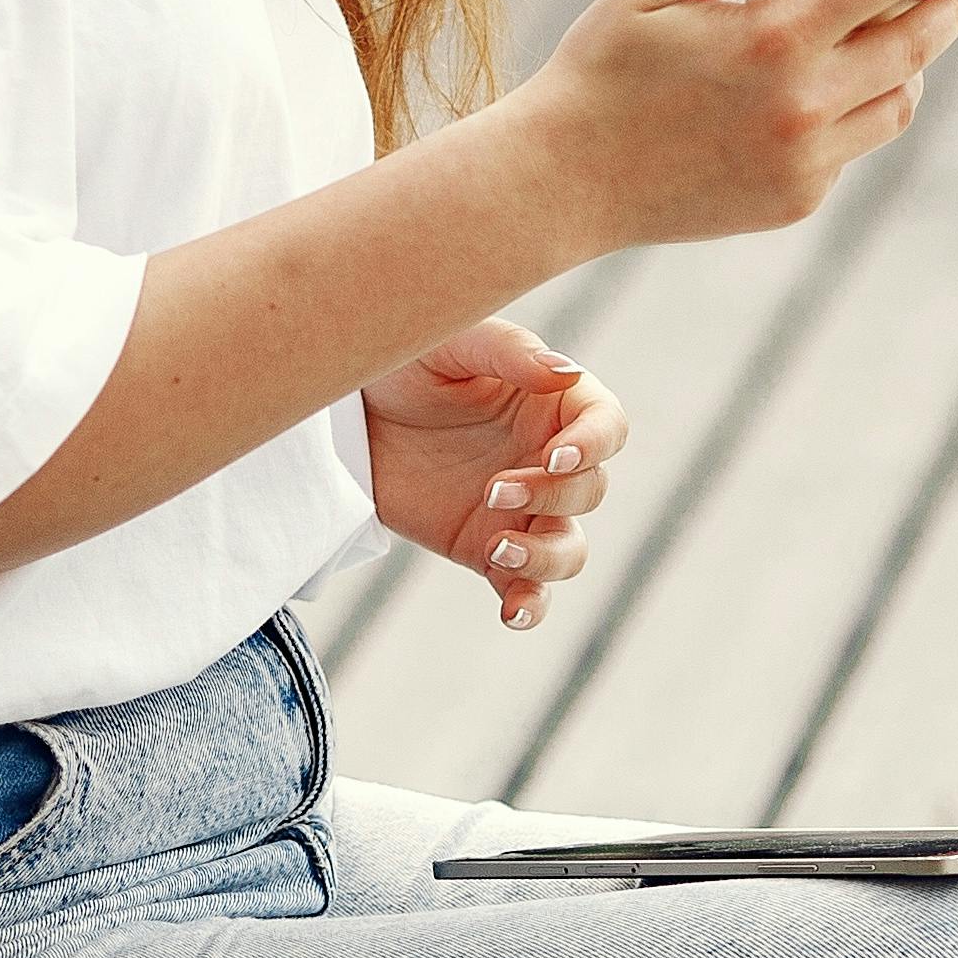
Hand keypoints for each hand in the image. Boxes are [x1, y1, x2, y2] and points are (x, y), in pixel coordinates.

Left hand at [362, 322, 629, 632]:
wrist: (349, 414)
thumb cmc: (406, 362)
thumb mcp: (451, 342)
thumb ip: (509, 353)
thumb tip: (565, 373)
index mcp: (554, 404)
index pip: (607, 427)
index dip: (594, 446)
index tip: (555, 458)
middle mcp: (549, 461)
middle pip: (590, 491)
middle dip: (551, 496)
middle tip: (494, 487)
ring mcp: (523, 511)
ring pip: (570, 550)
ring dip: (546, 556)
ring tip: (498, 546)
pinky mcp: (488, 550)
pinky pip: (525, 588)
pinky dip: (529, 607)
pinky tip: (512, 615)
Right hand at [489, 0, 957, 256]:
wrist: (562, 180)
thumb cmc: (606, 61)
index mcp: (773, 35)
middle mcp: (803, 104)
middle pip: (920, 38)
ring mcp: (806, 160)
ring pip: (901, 98)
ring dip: (916, 56)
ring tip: (909, 21)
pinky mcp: (798, 200)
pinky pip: (858, 143)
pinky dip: (862, 104)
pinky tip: (837, 80)